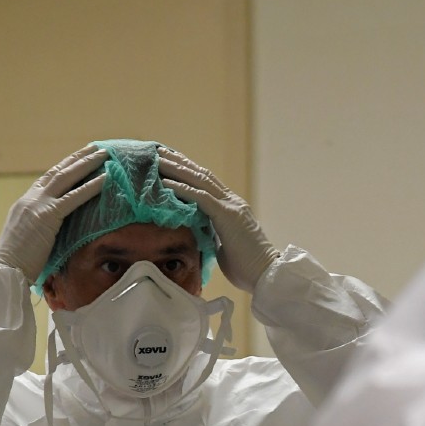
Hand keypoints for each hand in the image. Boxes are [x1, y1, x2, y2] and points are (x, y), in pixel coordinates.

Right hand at [0, 145, 107, 282]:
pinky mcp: (46, 216)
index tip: (79, 157)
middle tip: (95, 147)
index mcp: (25, 203)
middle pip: (58, 172)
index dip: (65, 166)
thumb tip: (61, 225)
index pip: (47, 179)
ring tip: (104, 154)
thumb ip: (44, 225)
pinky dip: (91, 187)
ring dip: (87, 164)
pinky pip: (73, 198)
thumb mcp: (31, 236)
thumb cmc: (19, 262)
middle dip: (77, 158)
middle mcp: (30, 199)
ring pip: (66, 177)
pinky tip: (105, 179)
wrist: (5, 271)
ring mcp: (37, 205)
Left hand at [157, 148, 278, 291]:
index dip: (189, 171)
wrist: (266, 274)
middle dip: (180, 163)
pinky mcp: (228, 216)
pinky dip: (182, 188)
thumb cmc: (246, 266)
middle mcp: (232, 201)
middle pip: (202, 176)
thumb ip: (213, 234)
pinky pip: (201, 197)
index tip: (171, 162)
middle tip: (159, 152)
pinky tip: (166, 182)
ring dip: (177, 169)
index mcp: (232, 208)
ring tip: (158, 159)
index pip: (207, 183)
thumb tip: (198, 234)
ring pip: (200, 180)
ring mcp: (231, 206)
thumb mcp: (224, 245)